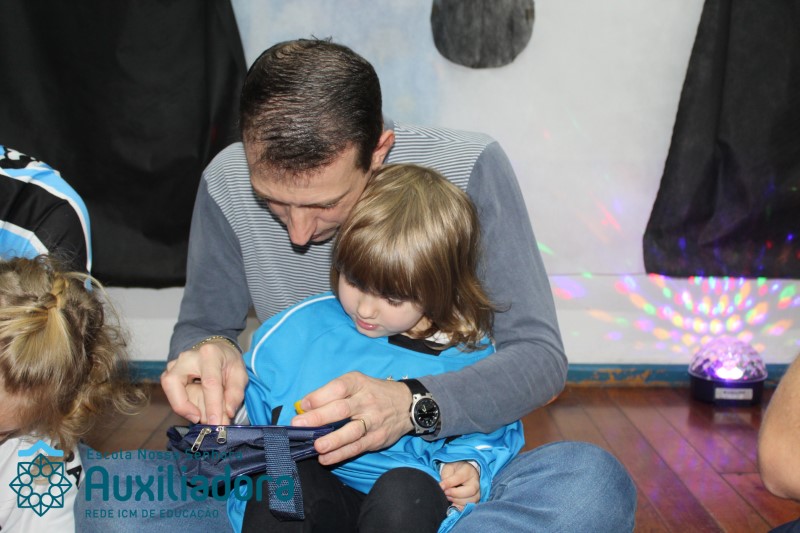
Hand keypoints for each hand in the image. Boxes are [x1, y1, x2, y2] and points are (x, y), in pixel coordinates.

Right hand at [160, 340, 247, 424]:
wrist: (217, 351)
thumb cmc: (228, 363)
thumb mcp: (240, 374)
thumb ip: (235, 393)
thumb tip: (227, 413)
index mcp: (210, 354)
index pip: (209, 383)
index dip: (212, 406)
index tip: (215, 423)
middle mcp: (187, 357)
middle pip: (174, 383)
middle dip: (184, 406)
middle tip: (199, 418)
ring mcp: (174, 365)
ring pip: (169, 389)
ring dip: (184, 406)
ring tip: (201, 413)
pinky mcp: (168, 374)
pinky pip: (171, 393)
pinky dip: (183, 404)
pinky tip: (196, 407)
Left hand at [291, 371, 413, 464]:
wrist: (407, 403)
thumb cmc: (373, 392)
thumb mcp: (356, 384)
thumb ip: (331, 394)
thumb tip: (304, 407)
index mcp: (358, 383)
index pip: (338, 388)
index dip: (319, 396)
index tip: (302, 405)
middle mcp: (366, 401)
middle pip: (342, 409)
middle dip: (319, 418)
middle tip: (299, 425)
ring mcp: (373, 420)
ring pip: (351, 431)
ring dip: (332, 440)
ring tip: (316, 447)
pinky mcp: (377, 438)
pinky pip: (357, 447)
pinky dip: (341, 454)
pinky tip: (326, 458)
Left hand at [439, 461, 480, 508]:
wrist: (462, 473)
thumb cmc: (454, 471)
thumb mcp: (448, 469)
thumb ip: (446, 478)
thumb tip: (442, 488)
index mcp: (468, 471)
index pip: (459, 477)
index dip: (449, 483)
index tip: (441, 486)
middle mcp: (476, 482)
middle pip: (470, 491)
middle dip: (455, 494)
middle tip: (445, 492)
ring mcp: (477, 493)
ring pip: (470, 501)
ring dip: (456, 501)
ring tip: (448, 496)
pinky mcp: (475, 501)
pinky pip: (469, 507)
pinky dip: (460, 507)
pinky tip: (453, 504)